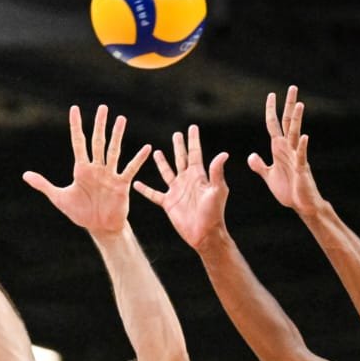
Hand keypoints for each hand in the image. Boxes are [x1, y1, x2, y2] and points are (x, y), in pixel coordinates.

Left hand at [24, 104, 149, 238]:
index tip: (74, 109)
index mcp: (81, 169)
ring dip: (117, 135)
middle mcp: (96, 168)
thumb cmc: (80, 212)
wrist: (99, 227)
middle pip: (98, 142)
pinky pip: (130, 169)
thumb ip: (43, 185)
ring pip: (114, 151)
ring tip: (121, 119)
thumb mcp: (59, 198)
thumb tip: (25, 175)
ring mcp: (109, 175)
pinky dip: (137, 159)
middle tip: (102, 107)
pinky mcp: (121, 184)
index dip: (76, 126)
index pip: (78, 143)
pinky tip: (146, 148)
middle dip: (99, 125)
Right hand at [134, 124, 230, 250]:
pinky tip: (136, 184)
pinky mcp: (168, 203)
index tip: (192, 127)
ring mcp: (176, 191)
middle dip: (179, 146)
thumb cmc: (214, 212)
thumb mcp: (217, 190)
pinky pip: (153, 194)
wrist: (204, 233)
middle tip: (176, 134)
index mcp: (198, 175)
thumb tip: (223, 154)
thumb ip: (217, 172)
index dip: (193, 140)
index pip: (195, 153)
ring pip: (167, 172)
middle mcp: (187, 180)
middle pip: (181, 159)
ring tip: (156, 152)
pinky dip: (145, 189)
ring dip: (162, 162)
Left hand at [248, 85, 324, 214]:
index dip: (272, 110)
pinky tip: (304, 136)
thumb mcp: (268, 175)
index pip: (274, 125)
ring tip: (299, 104)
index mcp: (279, 149)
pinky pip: (302, 156)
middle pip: (288, 123)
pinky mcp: (302, 169)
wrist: (300, 204)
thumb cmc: (287, 189)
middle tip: (292, 87)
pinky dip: (302, 147)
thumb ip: (259, 165)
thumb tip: (251, 155)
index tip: (271, 95)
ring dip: (297, 120)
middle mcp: (289, 149)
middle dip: (289, 106)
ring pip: (296, 135)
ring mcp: (296, 157)